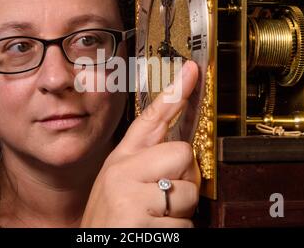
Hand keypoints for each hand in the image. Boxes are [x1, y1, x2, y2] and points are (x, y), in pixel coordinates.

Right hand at [81, 61, 200, 226]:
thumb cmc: (112, 221)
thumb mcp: (120, 187)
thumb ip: (147, 165)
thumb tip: (182, 154)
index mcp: (119, 161)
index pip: (149, 119)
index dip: (173, 94)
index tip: (191, 71)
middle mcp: (121, 172)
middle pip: (183, 153)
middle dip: (184, 179)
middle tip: (163, 200)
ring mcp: (130, 196)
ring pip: (189, 191)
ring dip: (180, 211)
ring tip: (155, 219)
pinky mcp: (140, 222)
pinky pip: (186, 223)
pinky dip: (176, 233)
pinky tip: (153, 233)